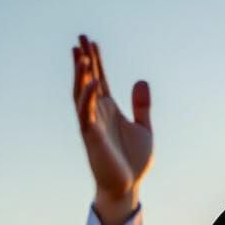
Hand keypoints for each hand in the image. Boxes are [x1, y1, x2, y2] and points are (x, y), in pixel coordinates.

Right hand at [72, 34, 153, 224]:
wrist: (128, 186)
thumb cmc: (134, 161)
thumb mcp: (144, 128)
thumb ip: (142, 106)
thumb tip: (141, 80)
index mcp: (109, 110)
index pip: (99, 79)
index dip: (96, 61)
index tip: (92, 42)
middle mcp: (98, 113)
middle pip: (86, 81)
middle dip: (84, 60)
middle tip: (80, 38)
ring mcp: (92, 124)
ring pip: (81, 94)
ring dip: (80, 74)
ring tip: (80, 54)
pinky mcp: (92, 136)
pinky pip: (86, 113)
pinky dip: (88, 97)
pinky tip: (91, 82)